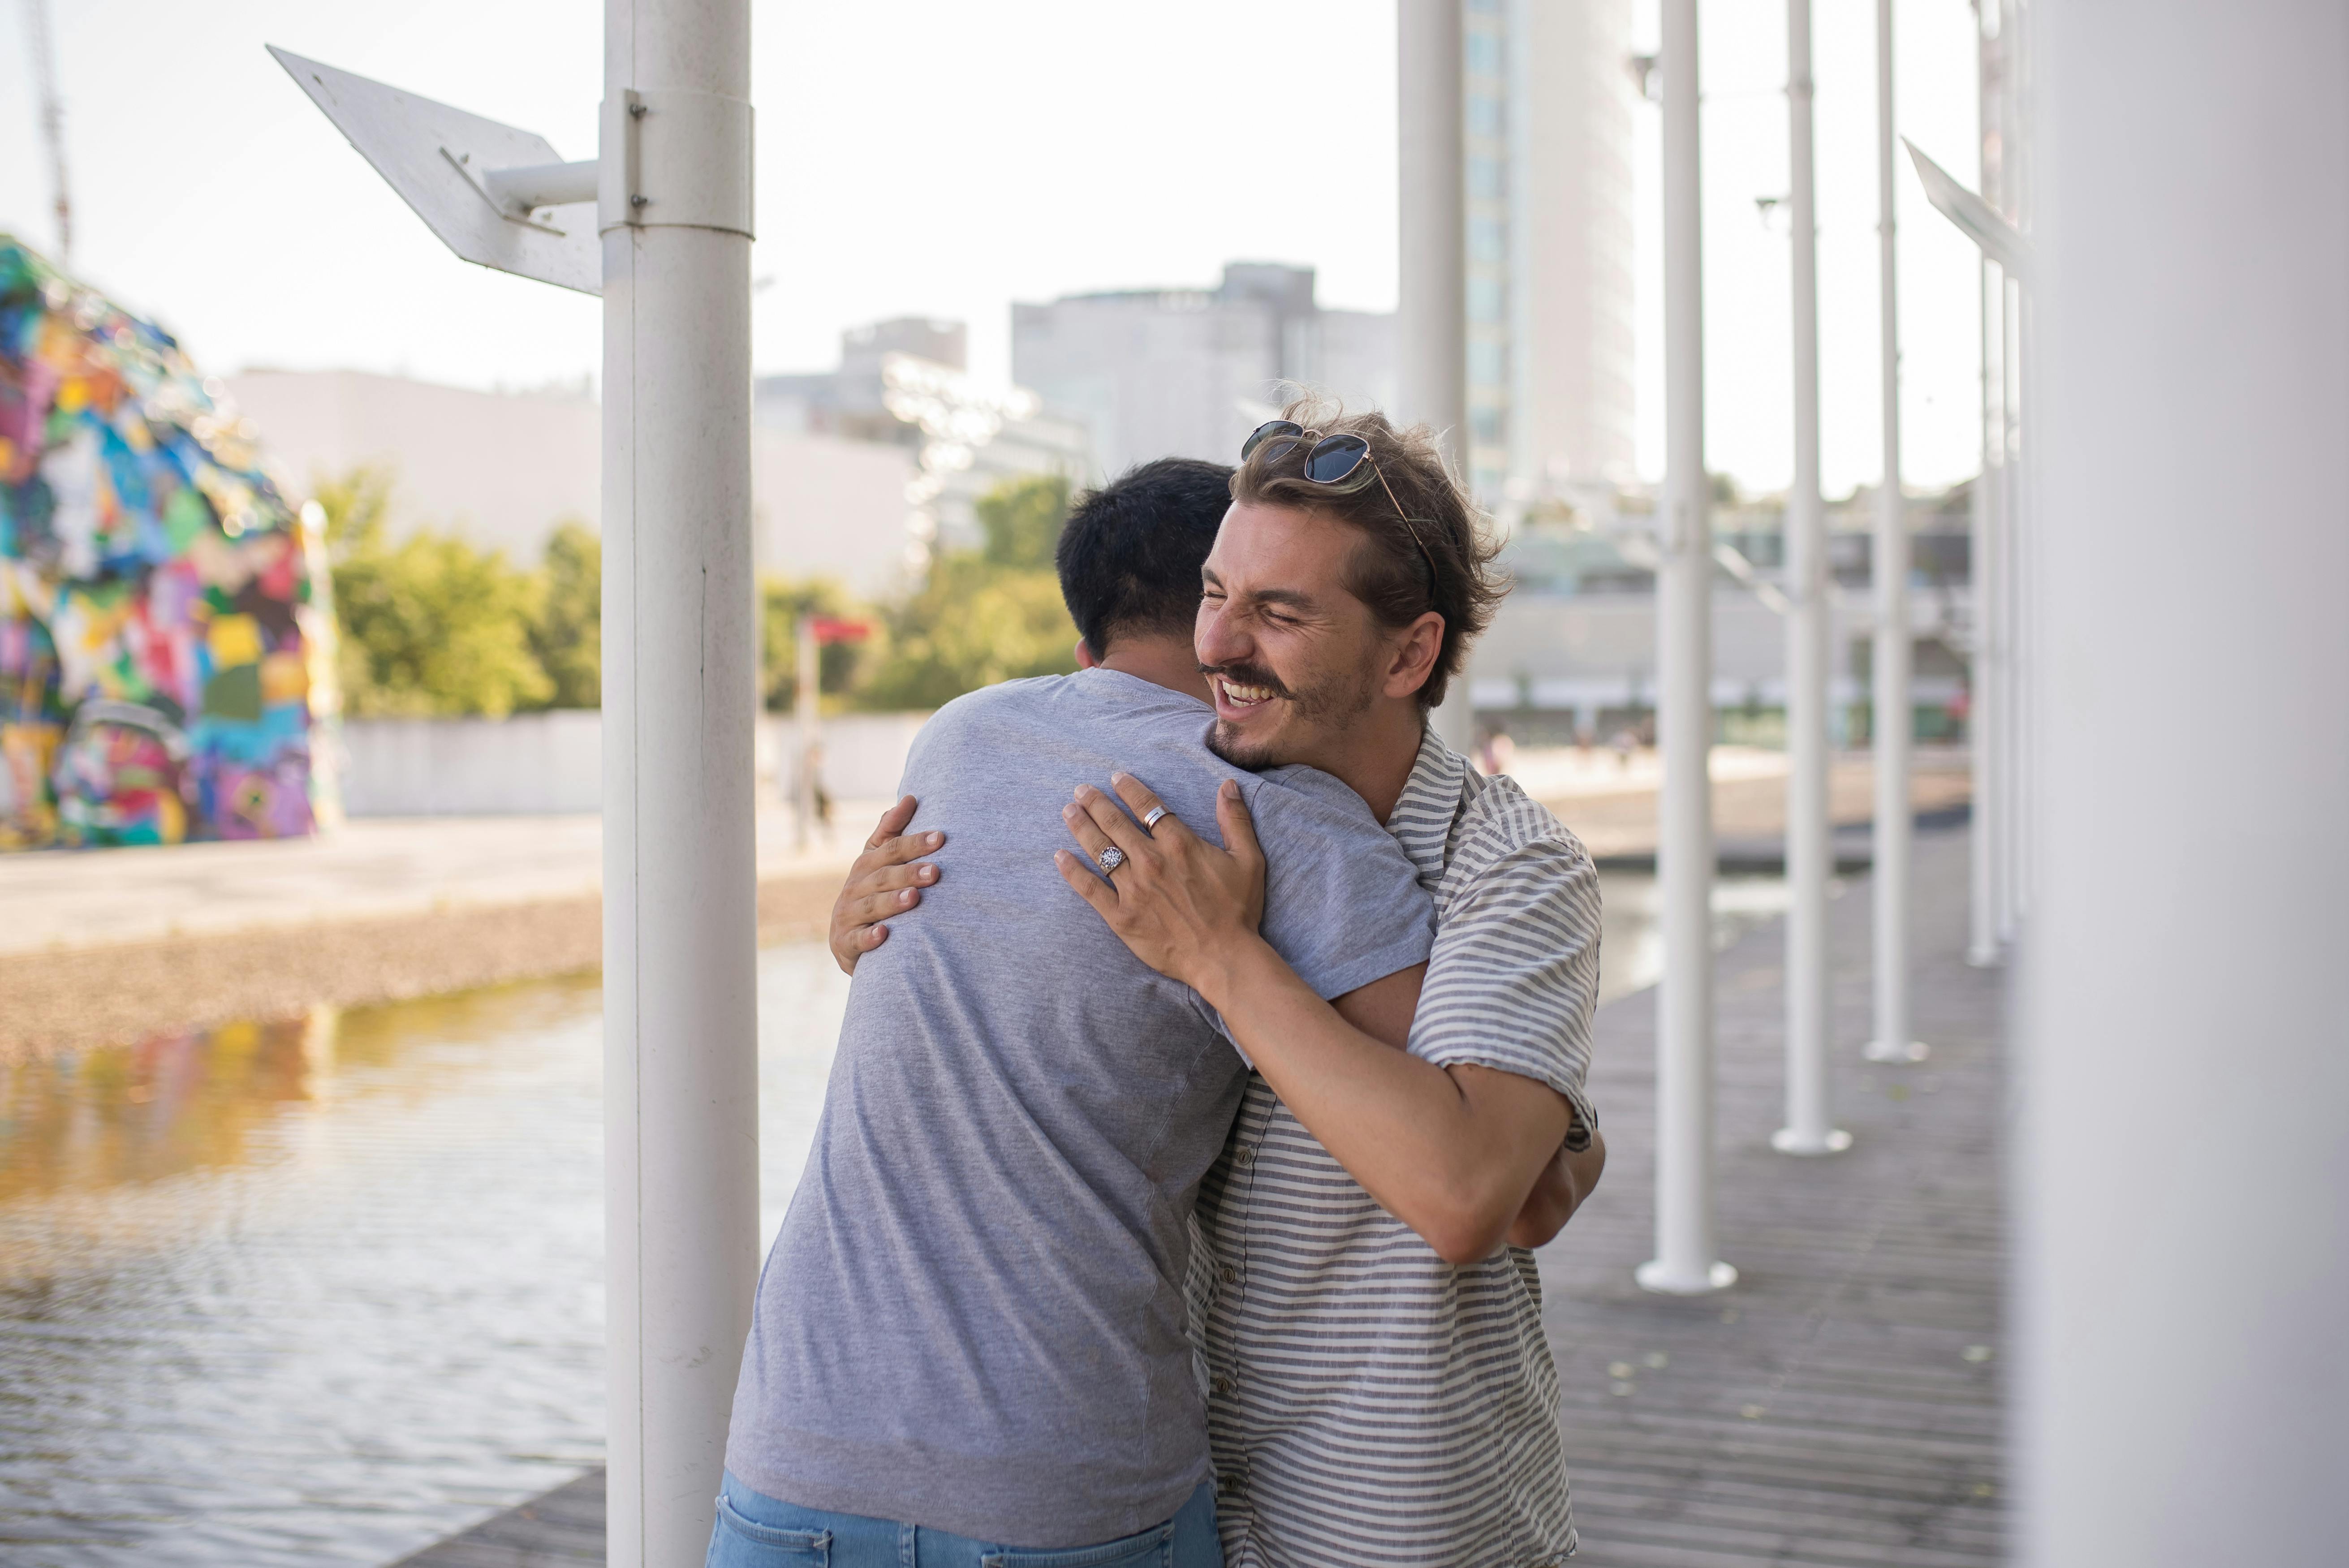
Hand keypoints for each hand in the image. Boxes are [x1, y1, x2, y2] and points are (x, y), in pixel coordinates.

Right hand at [829, 795, 942, 974]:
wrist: (849, 941)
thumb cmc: (872, 893)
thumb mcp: (878, 861)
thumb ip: (891, 832)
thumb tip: (910, 798)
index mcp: (866, 865)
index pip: (890, 849)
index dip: (914, 843)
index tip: (940, 837)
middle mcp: (854, 887)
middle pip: (883, 877)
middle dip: (909, 873)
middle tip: (935, 872)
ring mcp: (848, 915)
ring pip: (871, 906)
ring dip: (892, 902)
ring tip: (914, 898)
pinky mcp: (845, 942)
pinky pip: (857, 940)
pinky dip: (870, 937)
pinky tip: (885, 934)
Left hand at [1053, 772, 1265, 995]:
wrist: (1223, 957)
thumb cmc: (1237, 910)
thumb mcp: (1248, 860)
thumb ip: (1235, 820)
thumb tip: (1227, 784)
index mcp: (1179, 844)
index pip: (1147, 806)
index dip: (1129, 789)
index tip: (1115, 778)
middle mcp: (1151, 861)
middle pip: (1115, 823)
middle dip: (1095, 802)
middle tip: (1081, 791)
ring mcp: (1133, 889)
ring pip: (1100, 850)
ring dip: (1081, 827)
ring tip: (1068, 811)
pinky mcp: (1121, 916)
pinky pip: (1090, 889)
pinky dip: (1072, 871)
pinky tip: (1059, 856)